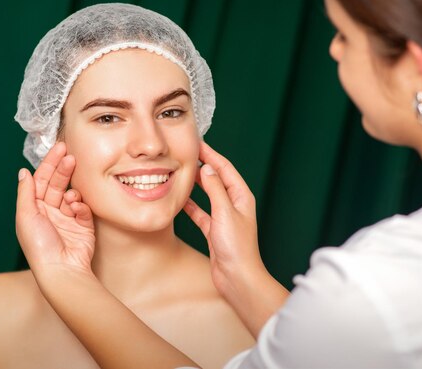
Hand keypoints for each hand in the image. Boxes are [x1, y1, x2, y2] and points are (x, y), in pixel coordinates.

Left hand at [16, 142, 94, 274]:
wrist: (61, 269)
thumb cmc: (39, 245)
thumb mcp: (26, 216)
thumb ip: (26, 192)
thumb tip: (23, 172)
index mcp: (34, 208)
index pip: (42, 180)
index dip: (50, 163)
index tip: (60, 148)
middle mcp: (50, 211)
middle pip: (58, 183)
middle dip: (64, 169)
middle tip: (71, 157)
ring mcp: (67, 218)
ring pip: (72, 194)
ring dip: (72, 192)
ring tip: (72, 197)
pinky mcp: (83, 225)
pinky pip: (83, 208)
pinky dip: (81, 206)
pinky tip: (77, 209)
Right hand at [184, 142, 261, 294]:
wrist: (237, 278)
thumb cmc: (236, 247)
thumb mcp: (225, 212)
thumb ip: (215, 189)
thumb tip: (206, 168)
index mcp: (241, 196)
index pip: (225, 168)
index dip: (211, 154)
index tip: (197, 143)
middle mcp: (234, 204)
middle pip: (216, 178)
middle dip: (203, 165)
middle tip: (186, 153)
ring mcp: (224, 218)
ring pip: (207, 195)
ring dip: (196, 184)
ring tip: (181, 172)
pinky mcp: (214, 230)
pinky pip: (200, 212)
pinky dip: (191, 206)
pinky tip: (180, 200)